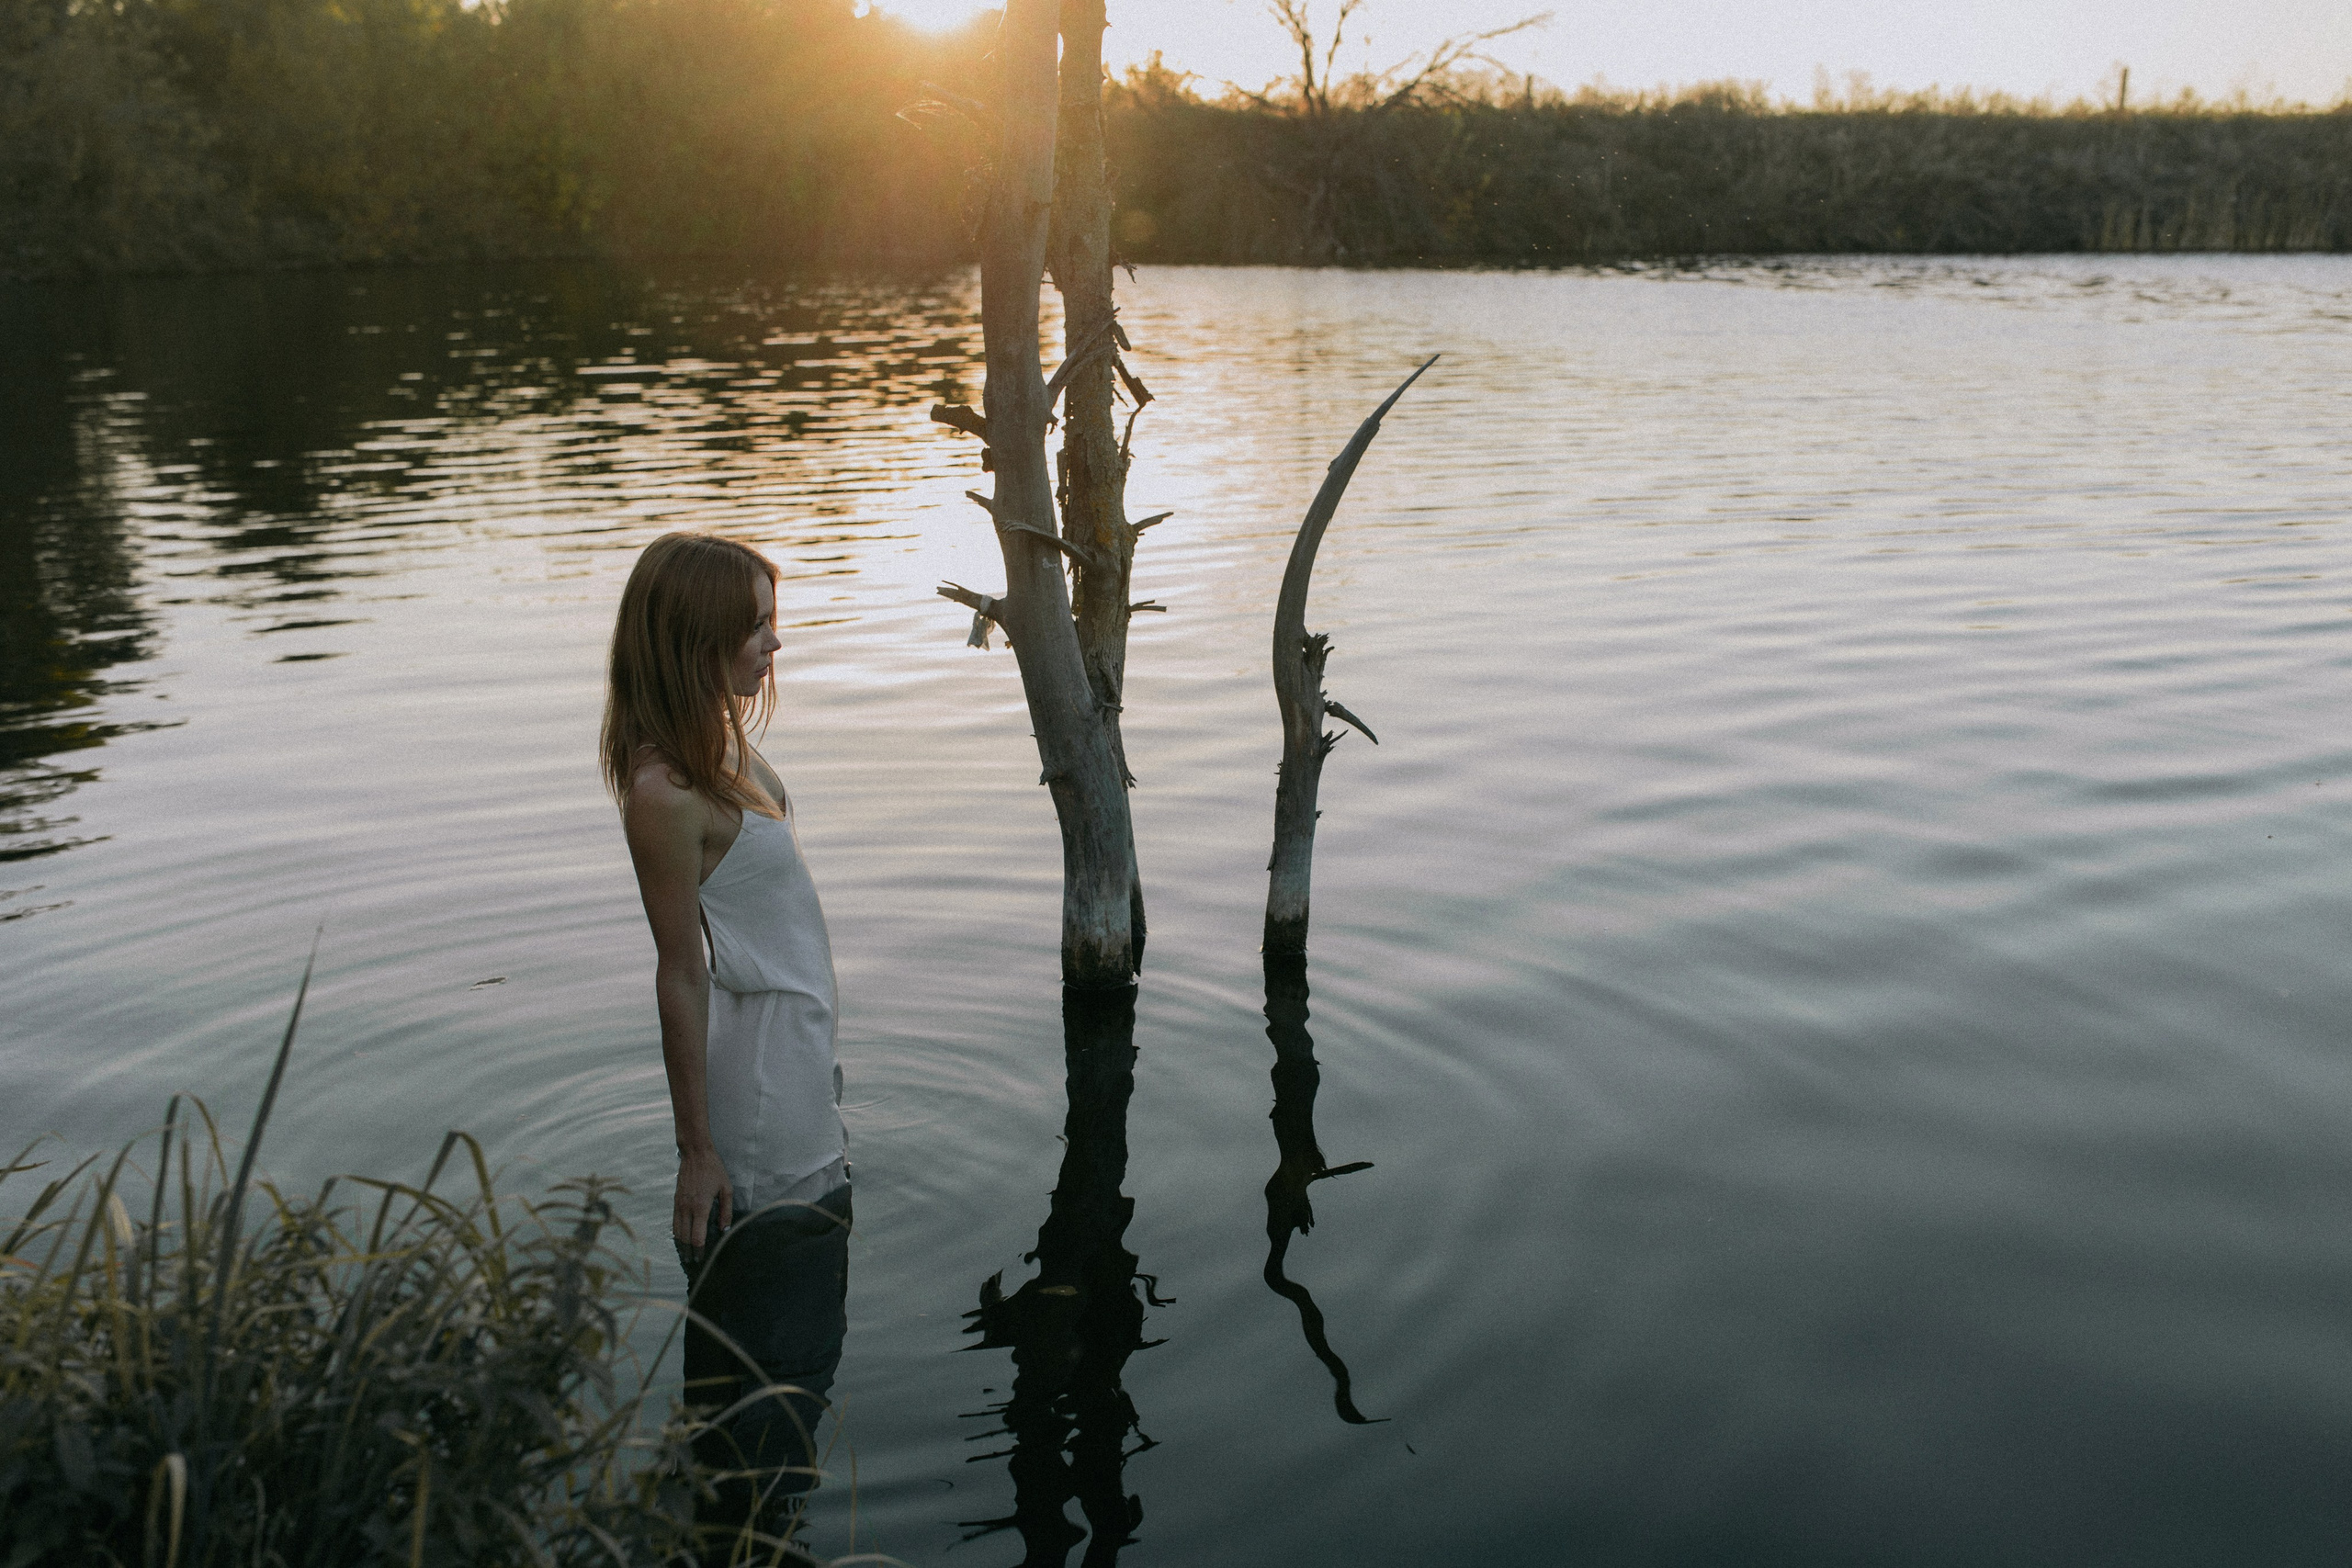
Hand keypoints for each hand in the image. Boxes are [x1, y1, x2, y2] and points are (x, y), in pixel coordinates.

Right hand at [674, 1146, 731, 1260]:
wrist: (695, 1154)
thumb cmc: (714, 1170)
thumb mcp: (726, 1188)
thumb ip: (726, 1210)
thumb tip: (725, 1229)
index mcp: (701, 1207)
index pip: (697, 1236)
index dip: (699, 1250)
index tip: (703, 1258)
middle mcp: (687, 1208)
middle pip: (685, 1238)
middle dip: (689, 1252)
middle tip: (694, 1263)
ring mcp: (679, 1205)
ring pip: (677, 1231)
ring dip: (681, 1246)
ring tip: (686, 1256)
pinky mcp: (675, 1201)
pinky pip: (674, 1222)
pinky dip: (676, 1234)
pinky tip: (681, 1239)